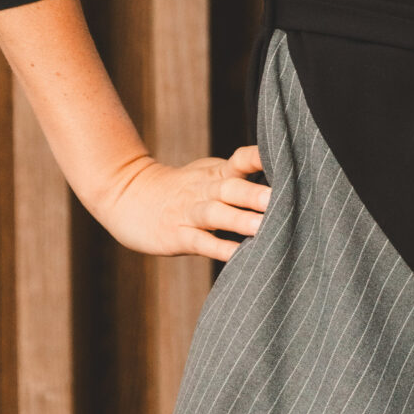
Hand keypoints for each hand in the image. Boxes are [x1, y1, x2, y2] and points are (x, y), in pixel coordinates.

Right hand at [95, 145, 269, 261]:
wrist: (127, 196)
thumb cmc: (181, 190)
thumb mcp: (208, 175)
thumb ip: (240, 179)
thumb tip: (285, 185)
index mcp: (216, 173)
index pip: (242, 160)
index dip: (260, 158)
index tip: (286, 159)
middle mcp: (204, 190)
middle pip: (231, 188)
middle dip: (255, 194)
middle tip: (282, 198)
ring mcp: (188, 212)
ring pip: (216, 214)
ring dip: (240, 220)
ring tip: (264, 228)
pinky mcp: (176, 235)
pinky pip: (200, 241)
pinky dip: (219, 248)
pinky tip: (237, 255)